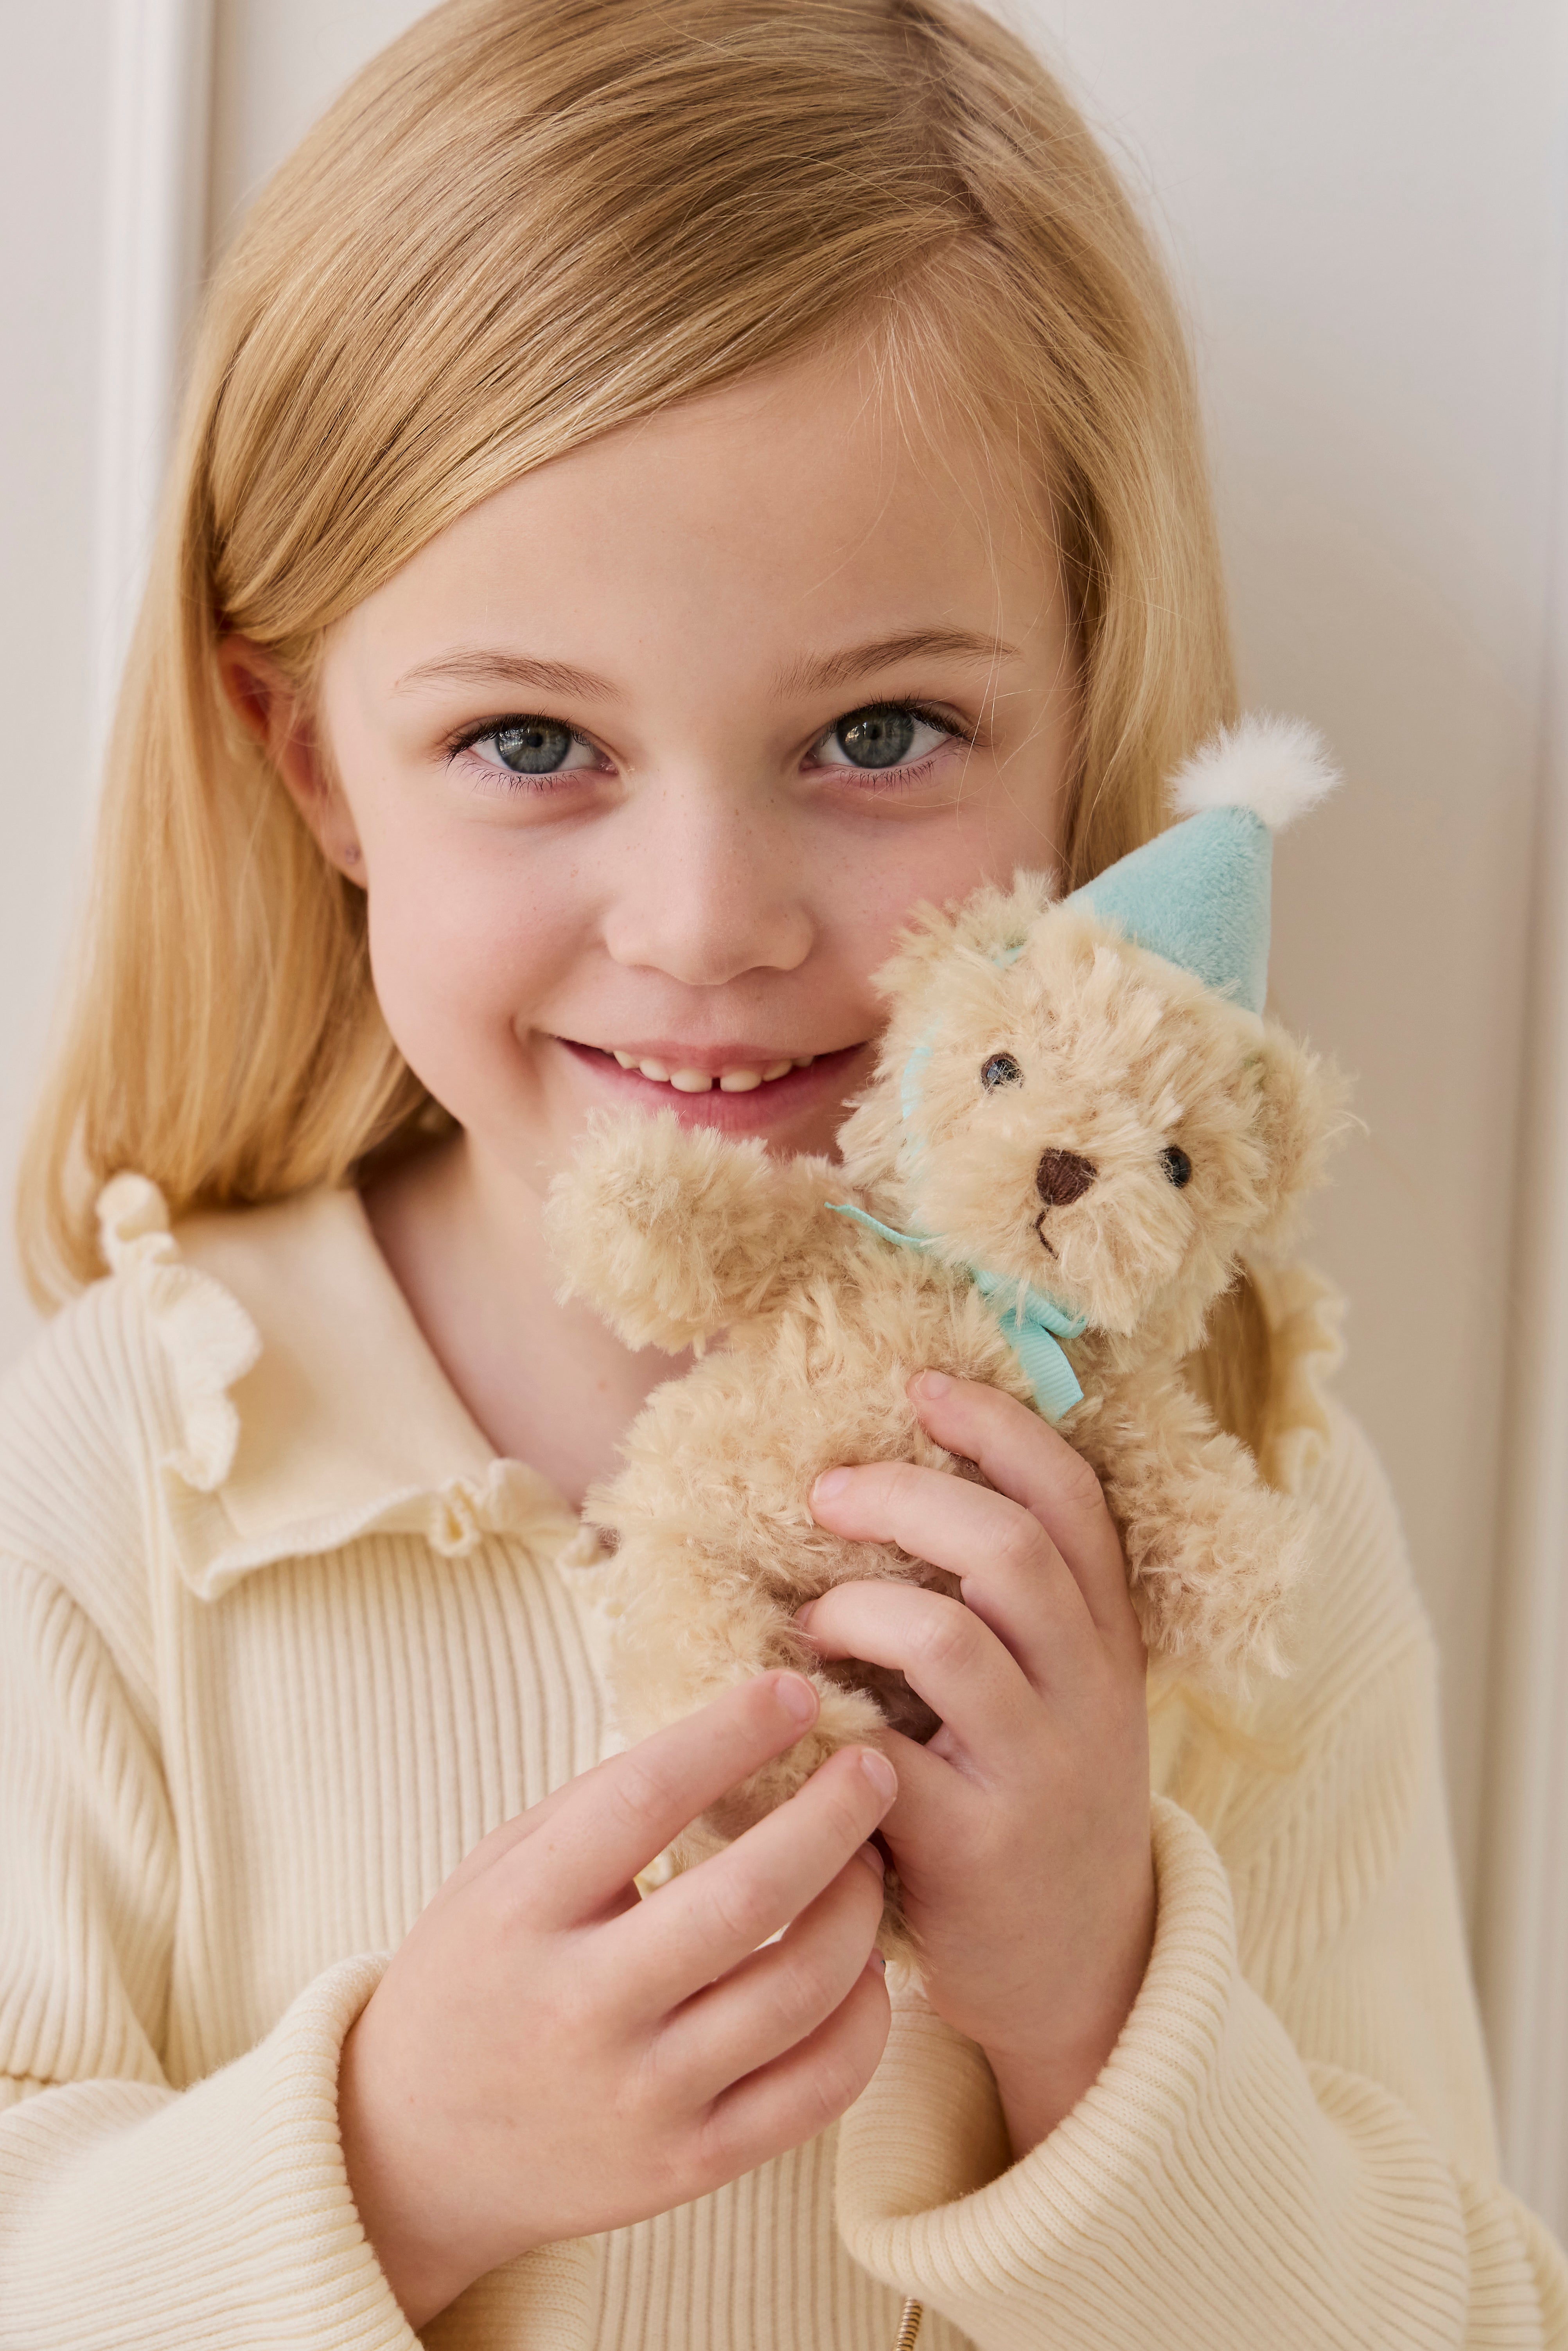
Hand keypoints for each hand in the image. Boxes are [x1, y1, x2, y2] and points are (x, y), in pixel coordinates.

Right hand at [338, 1674, 894, 2327]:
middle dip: (832, 1817)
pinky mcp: (689, 2166)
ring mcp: (641, 2096)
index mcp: (522, 1915)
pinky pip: (817, 2090)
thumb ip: (599, 1808)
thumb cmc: (474, 1977)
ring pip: (799, 1991)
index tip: (794, 1689)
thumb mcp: (496, 1871)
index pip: (643, 1801)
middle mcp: (582, 2009)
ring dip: (858, 1912)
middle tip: (873, 1766)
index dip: (730, 1735)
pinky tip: (866, 1970)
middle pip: (747, 1898)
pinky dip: (865, 2018)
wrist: (416, 2156)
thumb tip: (728, 1734)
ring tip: (871, 1864)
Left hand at [800, 1371, 1154, 2156]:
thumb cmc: (1039, 1802)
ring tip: (815, 1617)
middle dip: (911, 1497)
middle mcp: (1088, 1695)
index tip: (924, 1384)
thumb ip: (1014, 1613)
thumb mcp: (1063, 1696)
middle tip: (830, 1489)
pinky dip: (829, 1720)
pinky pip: (888, 1759)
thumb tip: (904, 1486)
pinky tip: (797, 1714)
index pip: (1073, 1502)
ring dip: (862, 1605)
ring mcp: (1040, 1772)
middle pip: (1012, 1549)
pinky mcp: (979, 1848)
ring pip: (952, 1639)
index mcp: (1106, 1643)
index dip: (1000, 1430)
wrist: (1084, 1971)